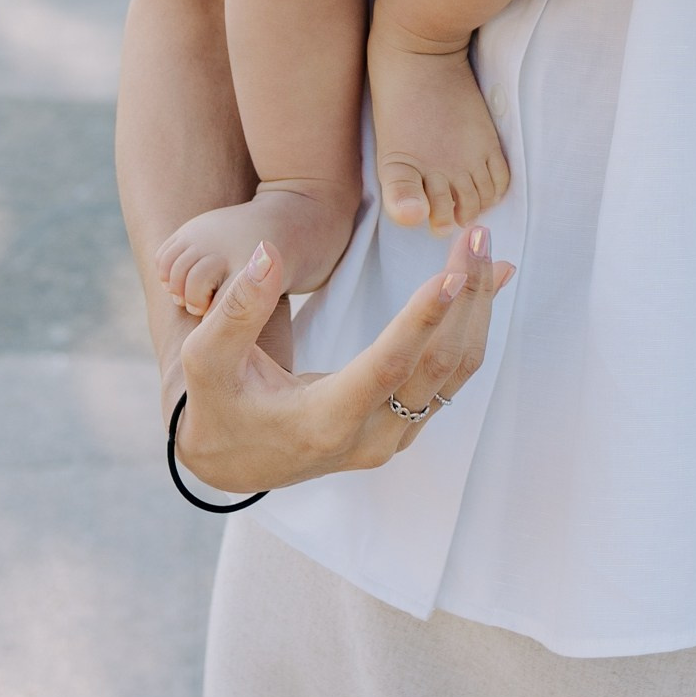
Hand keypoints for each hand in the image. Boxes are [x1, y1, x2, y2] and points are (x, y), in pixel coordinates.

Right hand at [173, 224, 513, 493]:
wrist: (231, 461)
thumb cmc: (218, 402)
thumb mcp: (205, 358)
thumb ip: (236, 309)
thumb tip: (267, 253)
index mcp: (323, 421)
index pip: (387, 367)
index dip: (423, 320)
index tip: (454, 272)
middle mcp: (369, 438)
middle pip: (437, 368)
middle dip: (466, 298)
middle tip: (478, 235)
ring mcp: (391, 438)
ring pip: (454, 374)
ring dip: (476, 309)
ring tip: (489, 250)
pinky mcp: (401, 428)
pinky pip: (450, 379)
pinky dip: (471, 329)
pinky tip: (485, 287)